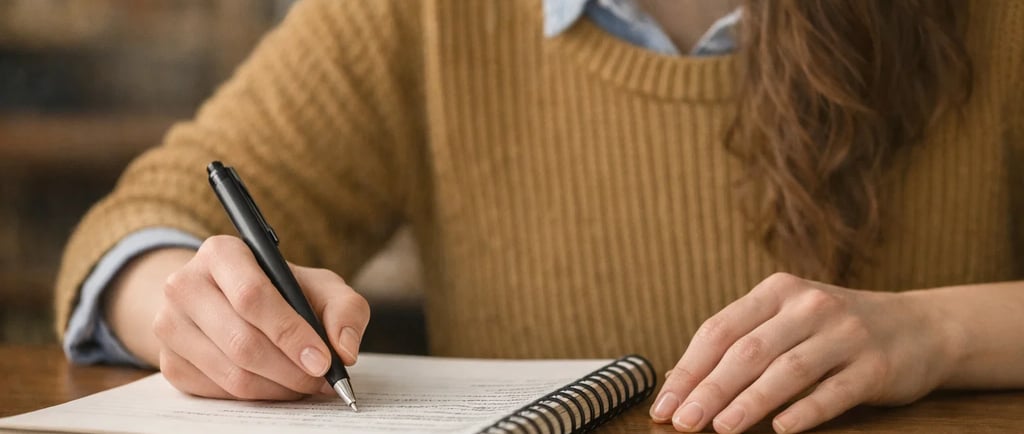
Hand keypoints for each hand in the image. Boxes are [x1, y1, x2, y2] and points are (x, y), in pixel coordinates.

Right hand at [153, 235, 369, 399]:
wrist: (227, 299)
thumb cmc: (281, 289)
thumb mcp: (319, 285)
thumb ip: (345, 309)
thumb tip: (344, 350)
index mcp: (221, 253)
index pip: (252, 296)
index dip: (291, 333)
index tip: (322, 360)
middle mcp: (184, 285)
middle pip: (242, 341)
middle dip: (290, 369)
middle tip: (321, 379)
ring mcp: (169, 326)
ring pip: (231, 374)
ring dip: (278, 388)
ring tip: (306, 383)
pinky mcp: (169, 362)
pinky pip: (219, 392)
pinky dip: (258, 397)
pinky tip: (278, 385)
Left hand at [649, 272, 957, 432]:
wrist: (920, 326)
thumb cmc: (834, 329)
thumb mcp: (788, 320)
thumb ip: (741, 342)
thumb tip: (679, 382)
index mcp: (777, 292)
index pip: (720, 330)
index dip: (688, 369)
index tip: (664, 404)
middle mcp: (809, 306)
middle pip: (748, 351)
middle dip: (709, 390)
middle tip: (683, 422)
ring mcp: (845, 334)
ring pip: (786, 371)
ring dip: (749, 402)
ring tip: (720, 428)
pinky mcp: (875, 366)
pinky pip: (833, 391)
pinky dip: (805, 411)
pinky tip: (781, 429)